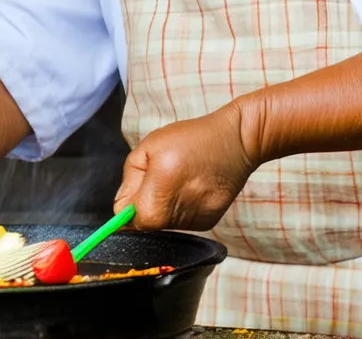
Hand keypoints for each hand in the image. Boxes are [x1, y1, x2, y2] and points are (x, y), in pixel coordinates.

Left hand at [113, 104, 258, 230]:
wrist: (237, 139)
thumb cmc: (191, 138)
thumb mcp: (149, 147)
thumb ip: (129, 180)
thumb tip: (124, 206)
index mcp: (155, 205)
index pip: (125, 220)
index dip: (130, 199)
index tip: (141, 183)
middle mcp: (174, 221)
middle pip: (146, 221)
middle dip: (148, 200)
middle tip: (163, 174)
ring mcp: (194, 224)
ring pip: (165, 220)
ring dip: (166, 203)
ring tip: (182, 177)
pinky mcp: (208, 222)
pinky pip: (183, 218)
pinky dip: (184, 204)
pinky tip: (196, 184)